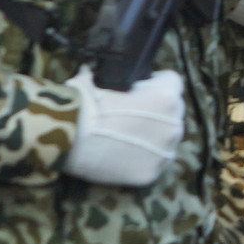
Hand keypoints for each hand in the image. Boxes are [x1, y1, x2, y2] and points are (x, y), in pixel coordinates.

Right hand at [63, 66, 185, 187]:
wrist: (70, 135)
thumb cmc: (87, 100)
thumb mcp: (108, 75)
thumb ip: (125, 75)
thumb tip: (118, 70)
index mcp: (167, 95)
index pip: (171, 82)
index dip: (154, 84)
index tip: (139, 90)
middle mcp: (174, 124)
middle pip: (172, 112)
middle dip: (156, 111)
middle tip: (131, 115)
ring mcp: (164, 151)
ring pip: (166, 138)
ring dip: (153, 135)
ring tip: (126, 136)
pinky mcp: (151, 173)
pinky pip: (153, 161)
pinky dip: (142, 158)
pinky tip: (123, 153)